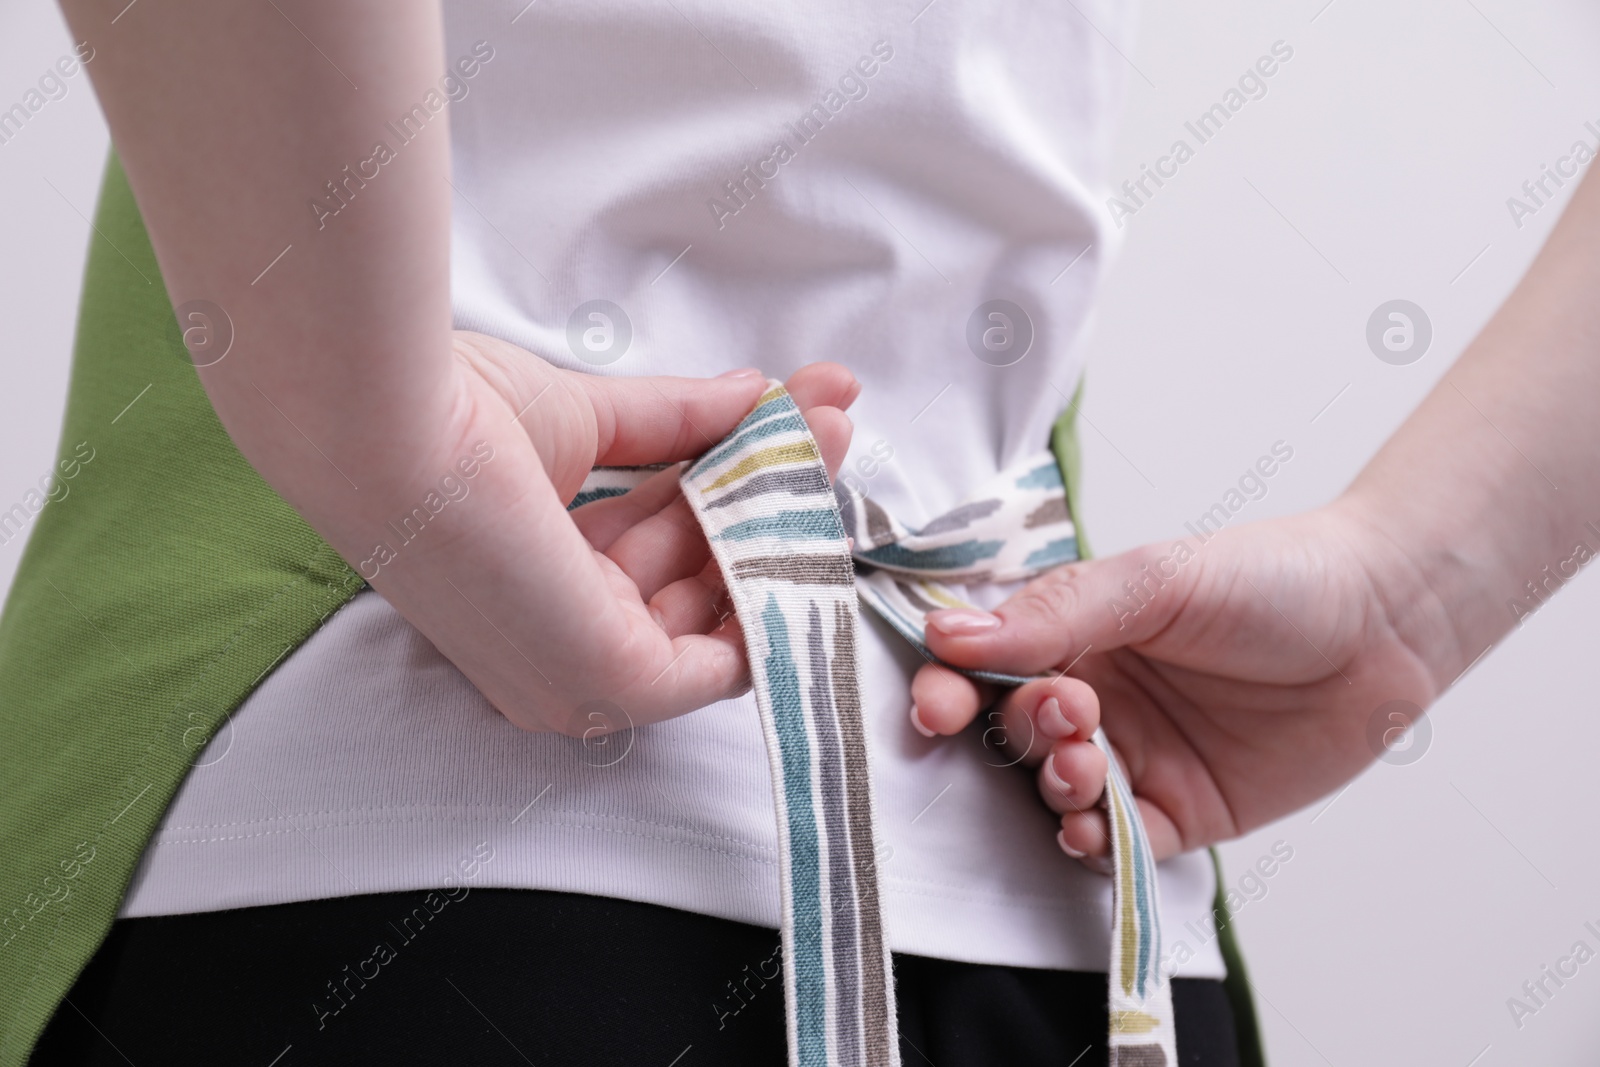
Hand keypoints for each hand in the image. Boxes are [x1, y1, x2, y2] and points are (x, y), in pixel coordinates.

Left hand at [356, 331, 855, 735]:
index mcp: (538, 594)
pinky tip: (819, 504)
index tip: (780, 429)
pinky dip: (777, 589)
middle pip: (700, 578)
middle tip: (827, 423)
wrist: (390, 425)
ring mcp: (582, 674)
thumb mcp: (587, 427)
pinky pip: (728, 659)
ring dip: (785, 519)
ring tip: (832, 430)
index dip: (727, 491)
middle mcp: (558, 649)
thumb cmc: (447, 421)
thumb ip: (678, 423)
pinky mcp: (611, 680)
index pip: (658, 556)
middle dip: (772, 493)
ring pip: (720, 606)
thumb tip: (758, 394)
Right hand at [907, 500, 1445, 866]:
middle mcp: (1096, 697)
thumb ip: (1055, 614)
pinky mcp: (1184, 813)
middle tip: (1063, 716)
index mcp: (1075, 633)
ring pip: (1057, 794)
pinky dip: (1094, 846)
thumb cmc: (1272, 579)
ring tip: (1087, 764)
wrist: (1387, 624)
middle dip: (1018, 734)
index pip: (985, 668)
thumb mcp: (1157, 581)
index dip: (951, 690)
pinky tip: (1094, 831)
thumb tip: (949, 636)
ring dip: (1054, 788)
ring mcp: (1138, 760)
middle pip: (1014, 735)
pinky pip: (1119, 847)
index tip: (937, 705)